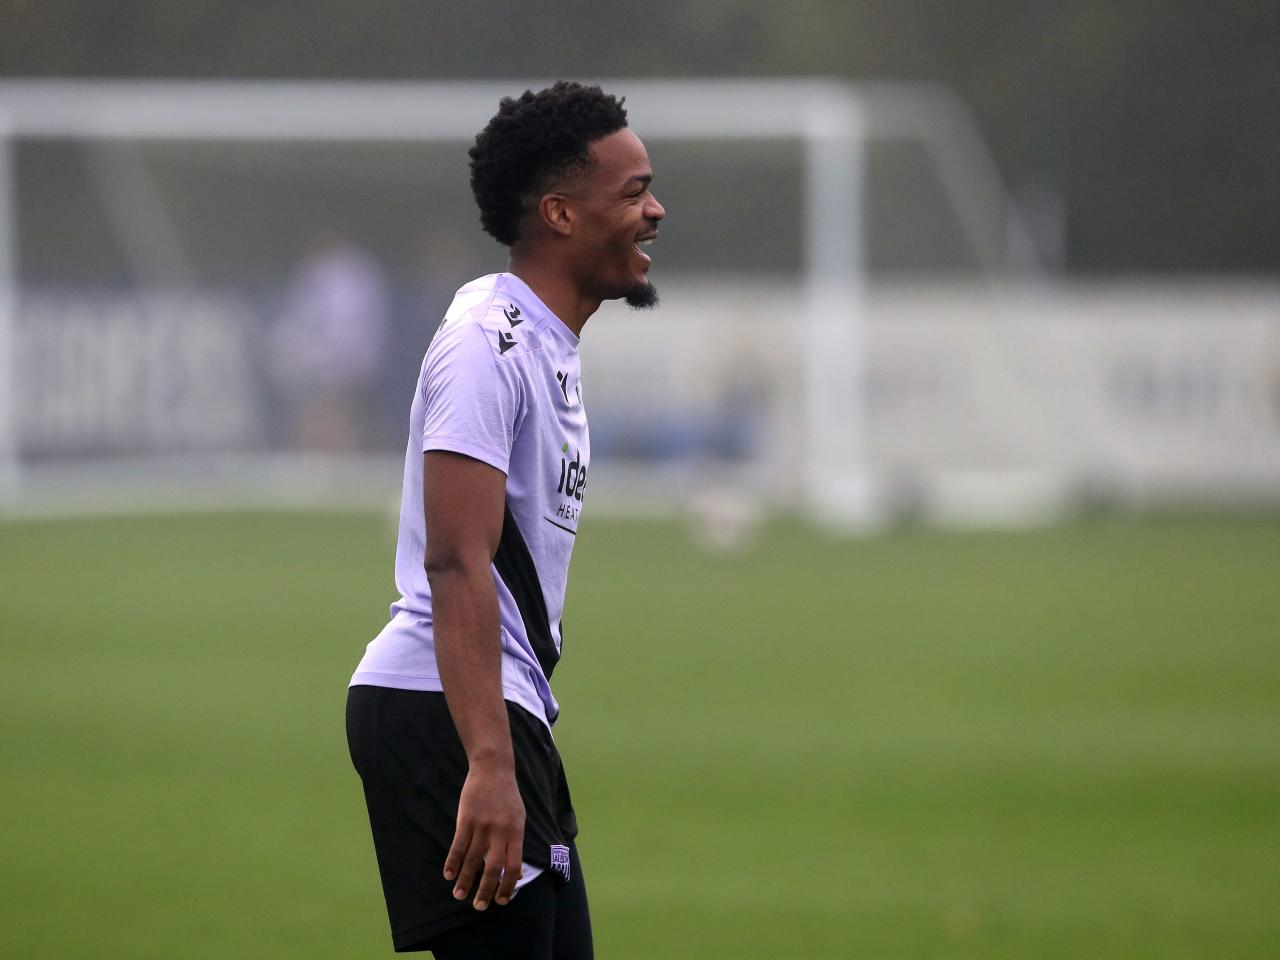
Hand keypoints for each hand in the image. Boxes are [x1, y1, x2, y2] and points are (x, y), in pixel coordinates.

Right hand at [443, 764, 524, 909]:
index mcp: (516, 832)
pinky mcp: (466, 819)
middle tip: (479, 906)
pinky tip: (448, 875)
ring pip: (473, 860)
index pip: (514, 866)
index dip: (508, 886)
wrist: (493, 769)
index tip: (502, 900)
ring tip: (459, 895)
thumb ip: (515, 842)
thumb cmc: (507, 796)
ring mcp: (482, 825)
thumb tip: (514, 870)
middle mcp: (500, 831)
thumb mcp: (519, 817)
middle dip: (486, 890)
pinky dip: (453, 862)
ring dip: (465, 880)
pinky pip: (458, 845)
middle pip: (493, 868)